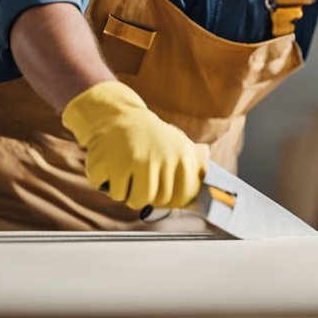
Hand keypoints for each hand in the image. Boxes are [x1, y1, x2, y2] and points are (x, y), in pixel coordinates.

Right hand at [61, 81, 208, 210]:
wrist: (118, 116)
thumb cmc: (152, 139)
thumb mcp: (179, 145)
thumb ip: (196, 168)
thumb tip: (208, 193)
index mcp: (182, 155)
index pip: (183, 196)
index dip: (171, 199)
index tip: (163, 191)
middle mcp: (160, 157)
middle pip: (157, 201)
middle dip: (147, 195)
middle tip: (140, 176)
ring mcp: (133, 160)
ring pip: (134, 201)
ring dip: (128, 192)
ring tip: (127, 171)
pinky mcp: (108, 162)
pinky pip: (112, 193)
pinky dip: (109, 184)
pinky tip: (112, 164)